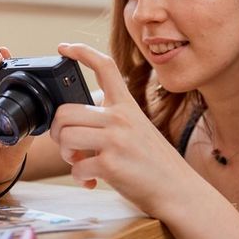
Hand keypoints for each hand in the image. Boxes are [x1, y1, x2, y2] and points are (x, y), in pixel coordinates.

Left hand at [50, 43, 191, 216]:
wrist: (179, 191)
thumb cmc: (155, 163)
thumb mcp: (138, 129)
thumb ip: (110, 121)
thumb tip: (74, 128)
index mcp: (127, 106)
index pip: (105, 66)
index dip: (81, 51)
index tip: (64, 47)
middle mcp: (121, 118)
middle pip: (66, 111)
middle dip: (58, 132)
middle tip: (69, 146)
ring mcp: (116, 140)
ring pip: (65, 136)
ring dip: (65, 154)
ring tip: (79, 162)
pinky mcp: (111, 164)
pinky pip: (76, 167)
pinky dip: (79, 177)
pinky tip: (91, 181)